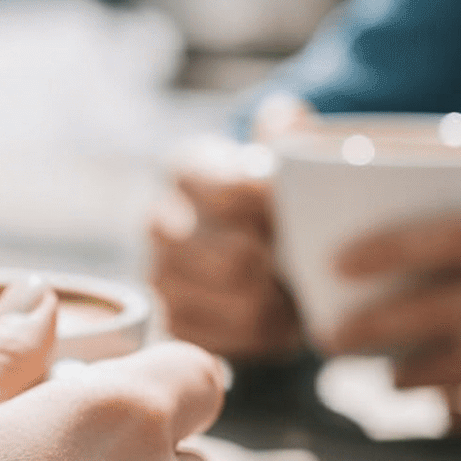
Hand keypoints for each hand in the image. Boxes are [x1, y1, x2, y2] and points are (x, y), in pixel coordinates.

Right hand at [149, 141, 304, 361]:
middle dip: (281, 266)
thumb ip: (286, 131)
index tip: (296, 214)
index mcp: (183, 168)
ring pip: (240, 305)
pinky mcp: (171, 322)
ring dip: (281, 303)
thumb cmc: (267, 198)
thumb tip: (288, 119)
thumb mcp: (276, 156)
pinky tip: (278, 318)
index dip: (273, 210)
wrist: (248, 246)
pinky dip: (266, 335)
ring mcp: (160, 276)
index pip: (229, 192)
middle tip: (302, 261)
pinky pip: (230, 341)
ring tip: (296, 290)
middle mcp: (159, 222)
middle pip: (237, 261)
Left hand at [329, 201, 460, 433]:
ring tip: (388, 381)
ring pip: (460, 370)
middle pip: (440, 309)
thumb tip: (428, 256)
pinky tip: (446, 416)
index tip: (337, 264)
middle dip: (373, 328)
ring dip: (410, 378)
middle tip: (329, 339)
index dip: (387, 249)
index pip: (452, 235)